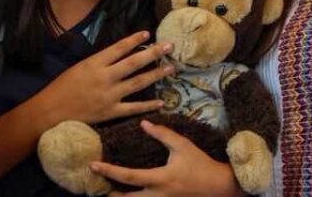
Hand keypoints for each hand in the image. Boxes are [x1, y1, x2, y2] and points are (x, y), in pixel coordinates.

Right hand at [39, 31, 174, 125]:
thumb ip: (100, 61)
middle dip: (153, 53)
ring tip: (170, 68)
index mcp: (94, 64)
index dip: (134, 39)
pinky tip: (161, 101)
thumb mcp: (80, 67)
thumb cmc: (63, 87)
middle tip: (169, 46)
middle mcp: (104, 78)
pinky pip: (133, 108)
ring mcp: (109, 96)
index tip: (148, 33)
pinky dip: (148, 105)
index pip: (119, 48)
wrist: (51, 112)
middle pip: (133, 63)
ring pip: (138, 83)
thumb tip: (122, 52)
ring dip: (156, 75)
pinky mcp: (110, 112)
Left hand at [92, 120, 243, 196]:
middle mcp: (157, 195)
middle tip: (95, 186)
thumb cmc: (200, 164)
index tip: (93, 165)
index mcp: (160, 179)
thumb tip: (144, 123)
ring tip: (108, 191)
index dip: (109, 171)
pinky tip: (127, 193)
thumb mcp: (183, 146)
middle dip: (109, 196)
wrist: (218, 186)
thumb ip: (163, 134)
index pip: (129, 176)